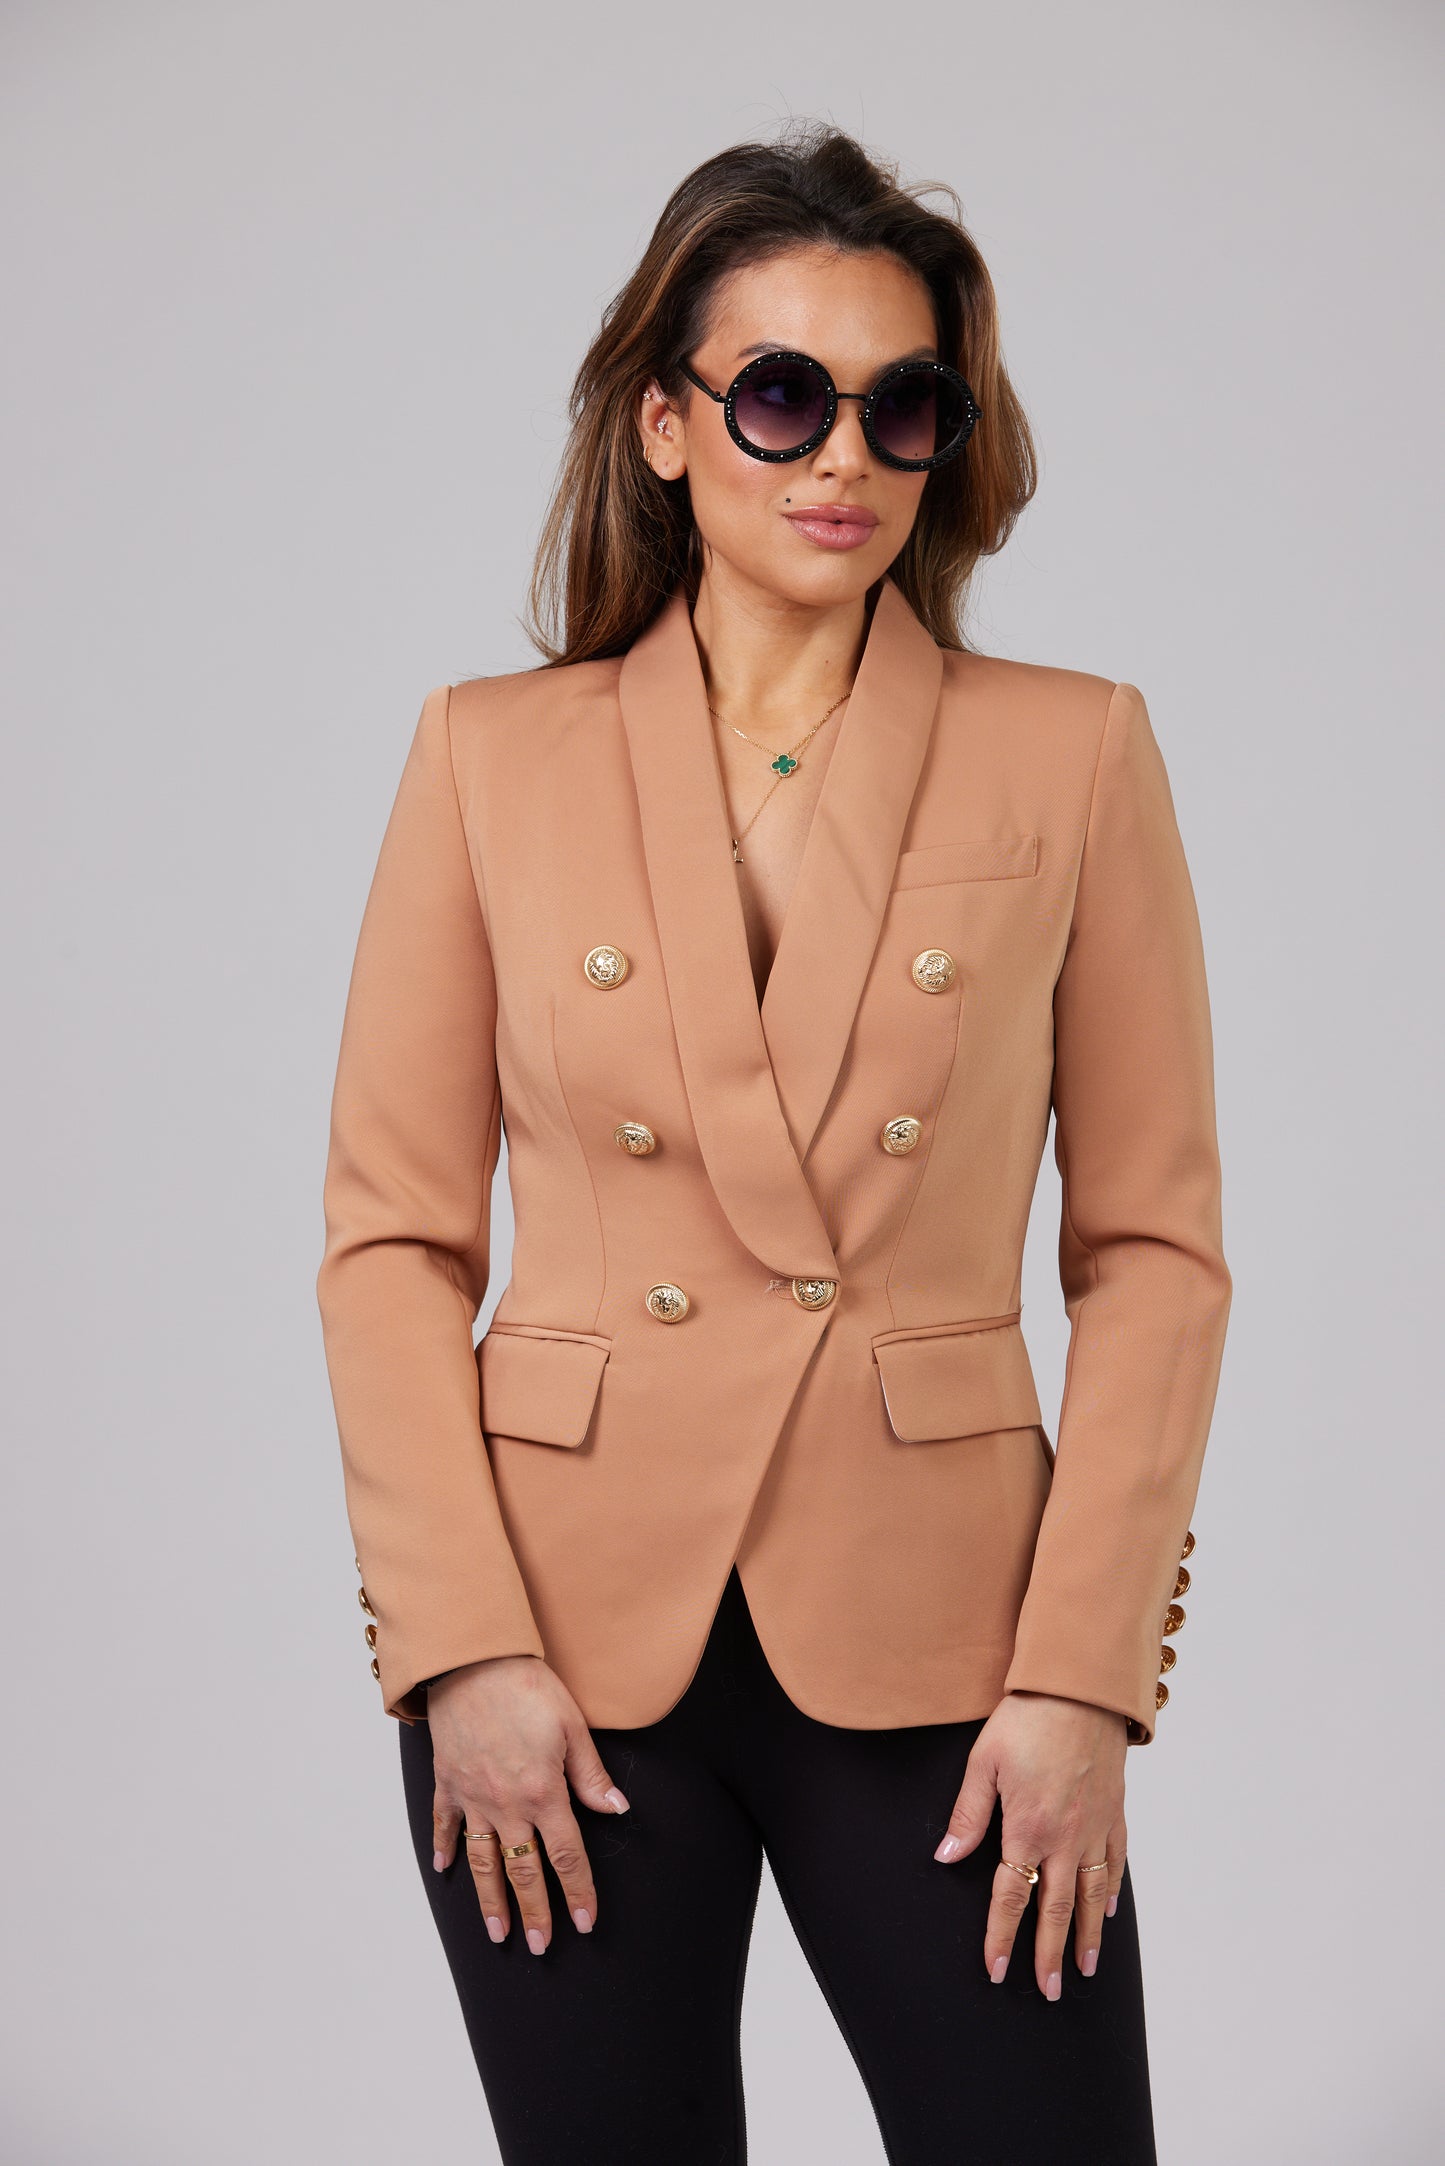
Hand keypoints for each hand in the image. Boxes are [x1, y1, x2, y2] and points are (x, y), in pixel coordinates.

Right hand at [427, 1654, 630, 1954]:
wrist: (472, 1661)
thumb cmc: (528, 1685)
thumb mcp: (572, 1725)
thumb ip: (591, 1774)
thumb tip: (617, 1810)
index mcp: (543, 1793)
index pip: (566, 1856)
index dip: (578, 1892)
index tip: (585, 1923)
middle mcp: (506, 1805)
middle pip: (524, 1870)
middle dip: (535, 1912)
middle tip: (541, 1947)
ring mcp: (472, 1796)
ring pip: (483, 1861)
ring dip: (491, 1900)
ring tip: (498, 1933)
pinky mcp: (447, 1782)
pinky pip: (444, 1824)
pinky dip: (444, 1849)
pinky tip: (444, 1871)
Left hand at [933, 1689, 1127, 1998]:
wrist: (1080, 1687)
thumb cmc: (1026, 1718)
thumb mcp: (983, 1761)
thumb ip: (968, 1815)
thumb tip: (946, 1857)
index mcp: (1028, 1828)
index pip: (1011, 1897)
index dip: (1001, 1936)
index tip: (997, 1971)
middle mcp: (1066, 1837)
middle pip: (1056, 1909)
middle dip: (1050, 1954)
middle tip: (1049, 1991)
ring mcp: (1096, 1827)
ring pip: (1092, 1895)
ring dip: (1087, 1936)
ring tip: (1084, 1968)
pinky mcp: (1115, 1811)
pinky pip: (1116, 1861)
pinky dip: (1112, 1891)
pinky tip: (1108, 1910)